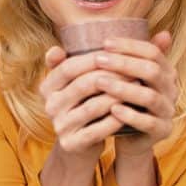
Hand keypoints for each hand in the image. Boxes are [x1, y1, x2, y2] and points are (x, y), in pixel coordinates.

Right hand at [38, 46, 126, 164]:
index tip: (117, 53)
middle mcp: (49, 106)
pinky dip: (116, 119)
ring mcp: (59, 126)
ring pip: (93, 106)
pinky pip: (98, 129)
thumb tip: (66, 42)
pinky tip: (132, 110)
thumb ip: (76, 61)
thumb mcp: (76, 82)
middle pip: (83, 85)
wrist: (81, 143)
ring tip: (138, 87)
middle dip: (112, 75)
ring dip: (118, 95)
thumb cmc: (84, 103)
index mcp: (47, 87)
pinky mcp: (71, 144)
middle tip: (134, 69)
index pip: (68, 67)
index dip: (93, 59)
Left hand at [93, 31, 177, 158]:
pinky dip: (130, 115)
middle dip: (124, 64)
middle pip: (152, 71)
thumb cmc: (123, 100)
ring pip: (150, 96)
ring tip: (100, 82)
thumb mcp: (121, 78)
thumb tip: (106, 32)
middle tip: (98, 59)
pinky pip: (148, 123)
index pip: (152, 52)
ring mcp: (168, 110)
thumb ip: (119, 57)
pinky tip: (112, 110)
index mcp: (165, 71)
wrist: (128, 136)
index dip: (129, 46)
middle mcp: (171, 89)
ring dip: (123, 88)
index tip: (104, 43)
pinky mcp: (163, 131)